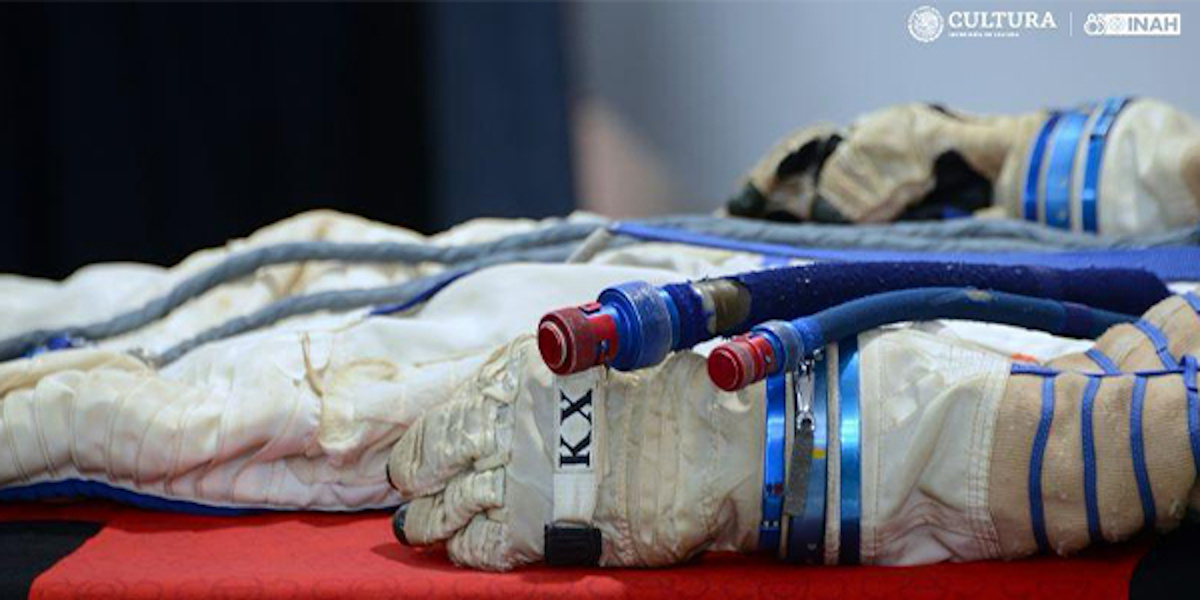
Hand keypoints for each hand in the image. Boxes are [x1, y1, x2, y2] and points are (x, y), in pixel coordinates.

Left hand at [386, 336, 762, 569]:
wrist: (710, 447)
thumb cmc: (666, 400)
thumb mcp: (588, 368)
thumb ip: (535, 391)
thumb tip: (500, 412)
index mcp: (514, 376)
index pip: (443, 415)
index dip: (425, 440)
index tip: (421, 454)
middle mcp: (503, 422)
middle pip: (431, 457)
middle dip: (416, 477)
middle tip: (414, 488)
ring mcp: (514, 477)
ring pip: (444, 506)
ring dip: (429, 520)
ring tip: (423, 526)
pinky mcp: (535, 527)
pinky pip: (479, 545)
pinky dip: (466, 548)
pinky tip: (466, 547)